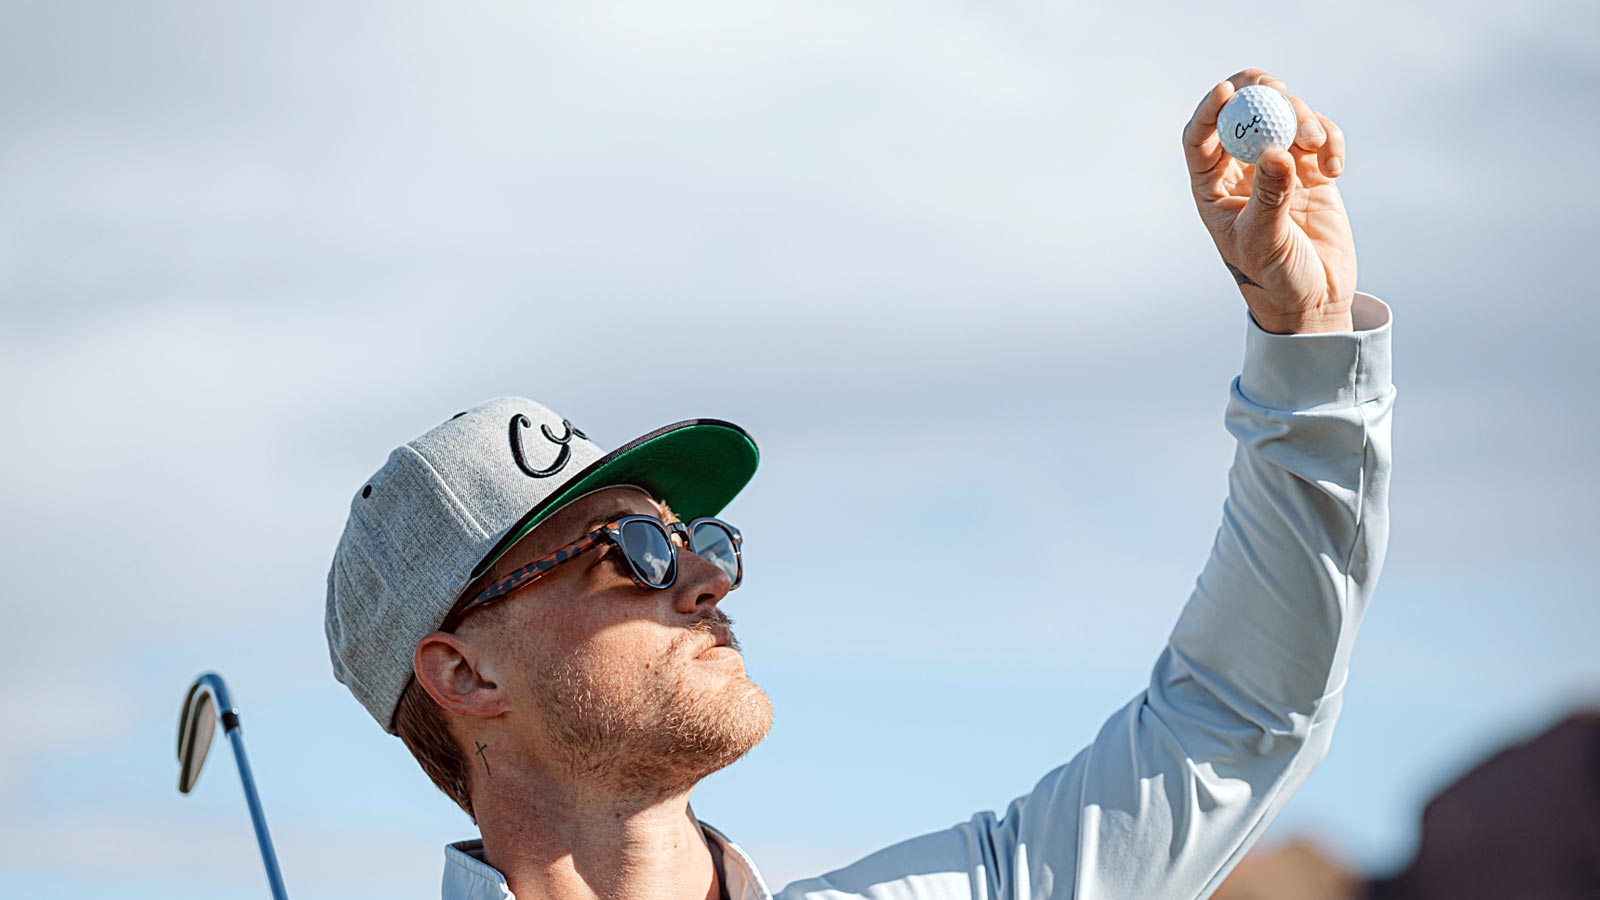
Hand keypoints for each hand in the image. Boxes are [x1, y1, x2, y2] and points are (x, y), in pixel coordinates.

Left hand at [1183, 69, 1355, 333]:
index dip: (1209, 110)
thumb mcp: (1265, 242)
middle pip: (1242, 114)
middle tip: (1277, 90)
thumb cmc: (1274, 279)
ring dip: (1303, 120)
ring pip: (1284, 118)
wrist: (1313, 300)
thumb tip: (1276, 153)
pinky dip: (1329, 140)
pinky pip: (1319, 136)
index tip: (1227, 91)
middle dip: (1257, 94)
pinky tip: (1335, 167)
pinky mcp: (1313, 171)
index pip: (1200, 138)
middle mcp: (1241, 171)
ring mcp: (1278, 167)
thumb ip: (1270, 197)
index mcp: (1212, 188)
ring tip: (1316, 149)